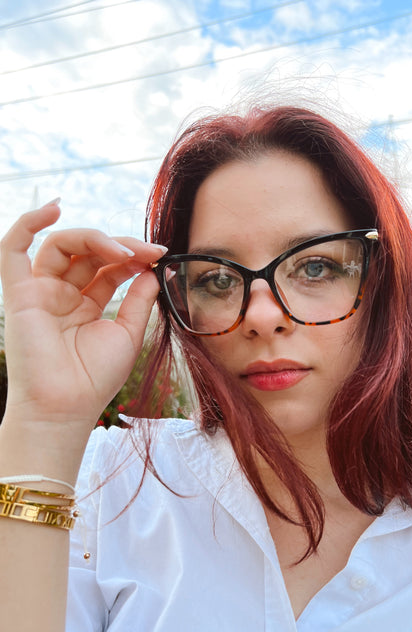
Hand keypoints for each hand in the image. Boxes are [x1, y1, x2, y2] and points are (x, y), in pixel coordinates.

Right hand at [0, 201, 167, 429]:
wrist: (66, 407)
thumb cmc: (95, 378)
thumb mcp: (128, 334)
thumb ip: (139, 300)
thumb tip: (153, 270)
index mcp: (87, 304)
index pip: (110, 267)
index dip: (134, 255)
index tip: (161, 255)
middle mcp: (63, 294)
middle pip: (89, 252)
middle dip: (121, 245)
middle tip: (148, 251)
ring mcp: (40, 291)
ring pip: (61, 245)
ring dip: (94, 238)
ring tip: (122, 251)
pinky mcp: (19, 294)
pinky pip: (12, 249)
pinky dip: (28, 224)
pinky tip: (52, 208)